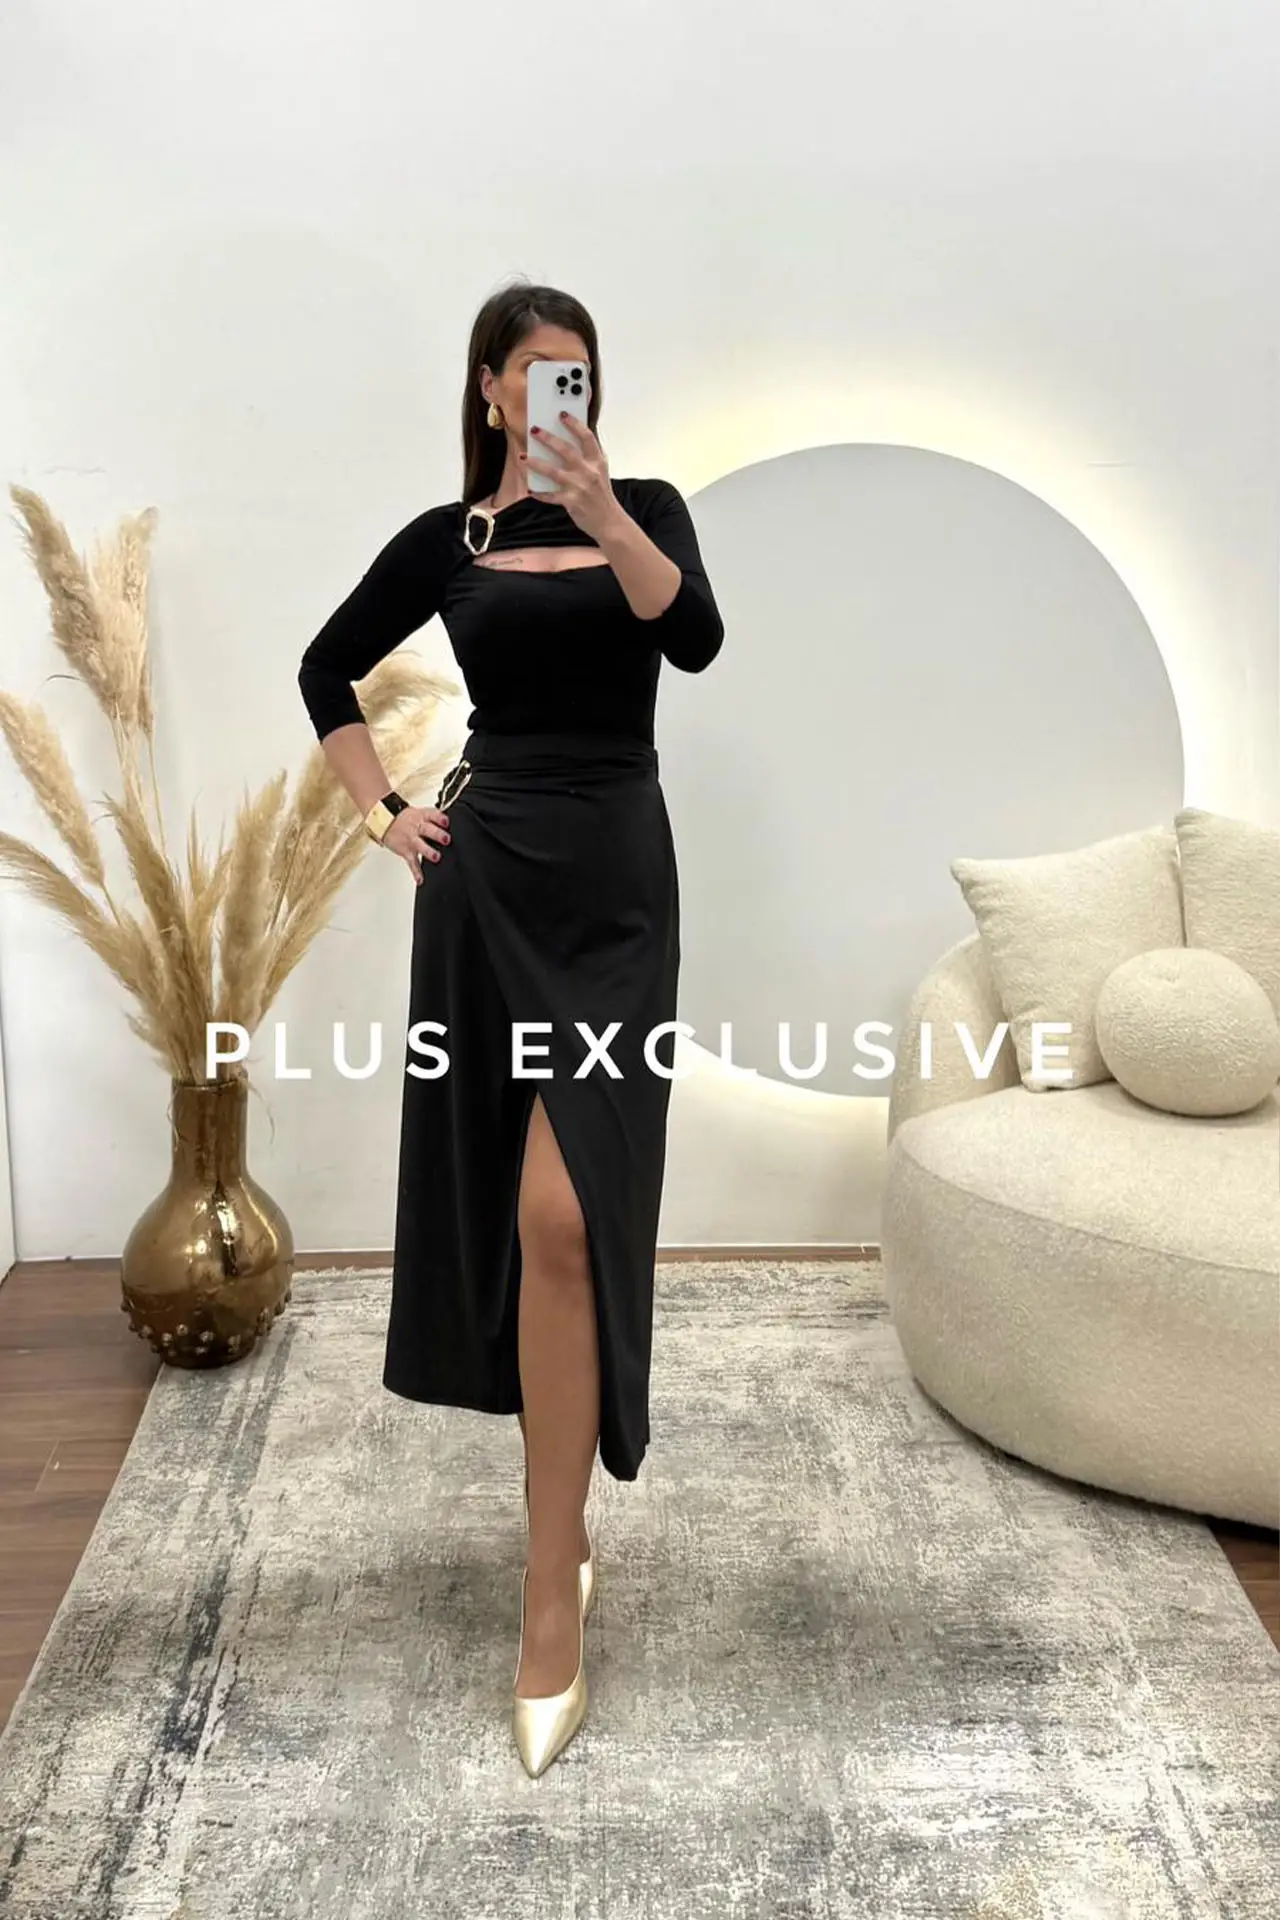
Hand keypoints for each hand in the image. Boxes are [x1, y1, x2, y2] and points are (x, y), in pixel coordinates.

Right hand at [383, 804, 450, 884]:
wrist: (385, 822)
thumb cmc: (406, 819)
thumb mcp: (420, 813)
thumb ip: (435, 818)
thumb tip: (451, 823)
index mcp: (422, 816)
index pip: (432, 815)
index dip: (440, 818)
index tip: (446, 822)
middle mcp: (417, 828)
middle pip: (427, 829)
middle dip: (437, 834)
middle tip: (446, 839)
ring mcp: (412, 840)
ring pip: (420, 845)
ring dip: (428, 851)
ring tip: (436, 857)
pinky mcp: (406, 851)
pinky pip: (412, 862)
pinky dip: (416, 872)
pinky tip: (420, 879)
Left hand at [523, 413, 619, 538]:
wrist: (609, 522)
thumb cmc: (602, 497)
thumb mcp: (601, 473)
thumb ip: (588, 458)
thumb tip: (565, 444)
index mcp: (597, 462)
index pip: (587, 437)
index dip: (574, 424)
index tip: (562, 414)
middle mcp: (589, 472)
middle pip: (566, 450)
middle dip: (548, 438)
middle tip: (534, 429)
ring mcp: (580, 487)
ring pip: (553, 471)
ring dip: (536, 463)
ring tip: (524, 457)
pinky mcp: (571, 502)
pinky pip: (551, 496)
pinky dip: (539, 493)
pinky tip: (531, 490)